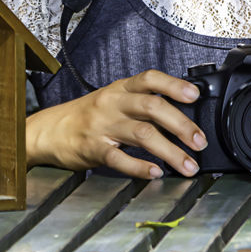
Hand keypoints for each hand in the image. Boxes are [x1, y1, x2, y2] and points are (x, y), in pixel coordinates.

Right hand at [26, 69, 207, 179]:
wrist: (51, 130)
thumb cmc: (88, 116)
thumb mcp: (114, 100)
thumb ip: (142, 103)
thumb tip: (181, 114)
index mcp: (120, 89)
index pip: (150, 79)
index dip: (174, 85)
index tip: (195, 95)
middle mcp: (113, 104)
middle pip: (152, 107)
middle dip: (181, 124)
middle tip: (199, 141)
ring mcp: (103, 126)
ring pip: (142, 134)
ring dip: (170, 151)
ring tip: (188, 165)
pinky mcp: (94, 149)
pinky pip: (120, 158)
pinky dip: (140, 167)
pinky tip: (155, 172)